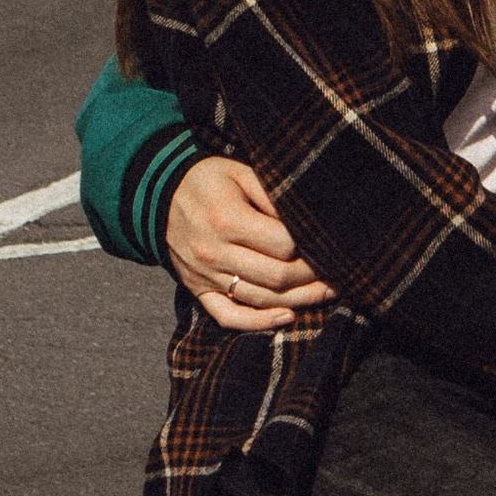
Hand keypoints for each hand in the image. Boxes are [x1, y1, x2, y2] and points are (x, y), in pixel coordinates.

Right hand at [163, 157, 334, 331]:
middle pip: (276, 277)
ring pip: (260, 299)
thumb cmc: (207, 180)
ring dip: (299, 301)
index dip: (311, 247)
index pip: (282, 244)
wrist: (156, 194)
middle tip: (339, 272)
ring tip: (327, 293)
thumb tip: (307, 219)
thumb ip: (273, 194)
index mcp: (227, 220)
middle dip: (314, 278)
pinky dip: (259, 322)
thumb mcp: (240, 172)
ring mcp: (204, 276)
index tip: (329, 244)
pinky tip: (287, 316)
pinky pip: (229, 316)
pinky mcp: (197, 289)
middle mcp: (214, 253)